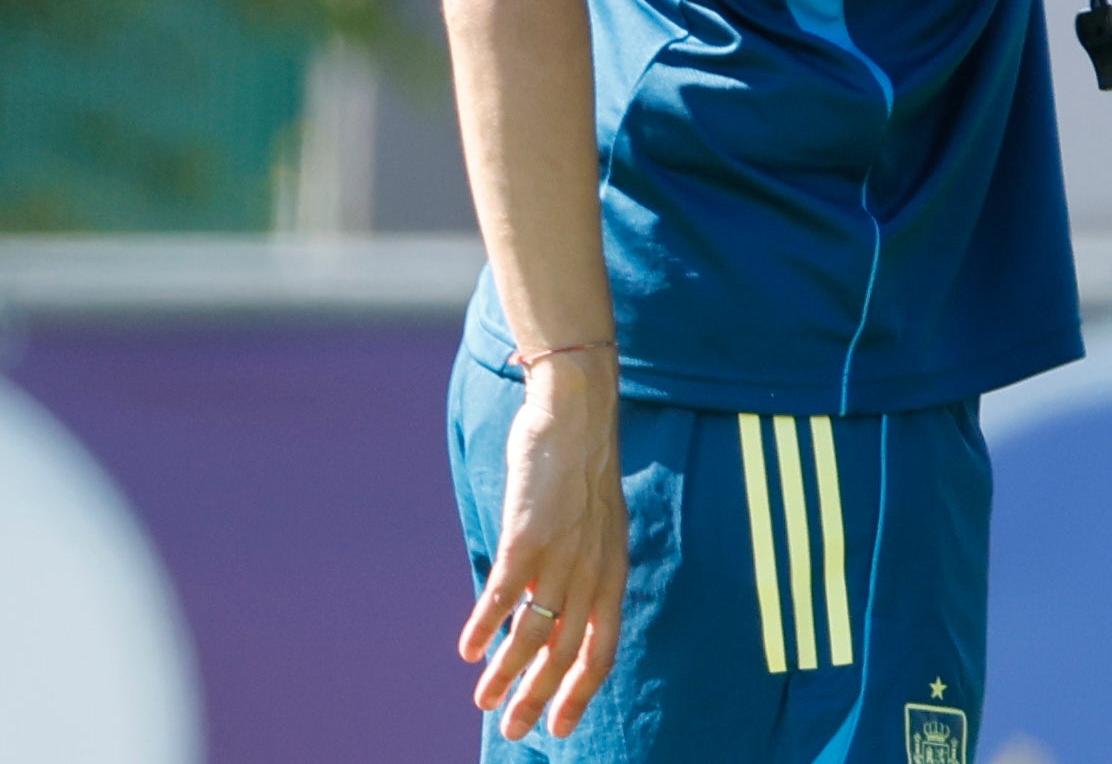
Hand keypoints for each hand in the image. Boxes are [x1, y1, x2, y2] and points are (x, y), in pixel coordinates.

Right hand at [458, 354, 628, 741]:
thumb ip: (582, 569)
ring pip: (534, 633)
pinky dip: (484, 625)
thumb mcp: (596, 527)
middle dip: (539, 697)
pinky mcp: (529, 536)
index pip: (603, 648)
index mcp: (612, 571)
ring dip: (505, 672)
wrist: (578, 413)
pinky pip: (504, 594)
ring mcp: (562, 554)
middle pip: (567, 652)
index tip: (560, 727)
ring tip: (484, 701)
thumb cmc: (580, 472)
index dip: (581, 691)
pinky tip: (466, 649)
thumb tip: (554, 609)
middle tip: (514, 731)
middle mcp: (592, 570)